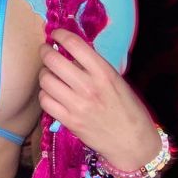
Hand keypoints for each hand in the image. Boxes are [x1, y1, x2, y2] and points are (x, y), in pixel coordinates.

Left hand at [38, 29, 159, 171]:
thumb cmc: (128, 108)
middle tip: (46, 51)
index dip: (60, 35)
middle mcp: (88, 87)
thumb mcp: (117, 80)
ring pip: (45, 80)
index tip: (55, 34)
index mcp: (104, 72)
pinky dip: (45, 94)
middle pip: (53, 60)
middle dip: (45, 52)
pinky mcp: (69, 121)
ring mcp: (77, 105)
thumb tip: (71, 52)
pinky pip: (45, 101)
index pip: (75, 45)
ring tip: (50, 74)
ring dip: (44, 74)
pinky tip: (51, 93)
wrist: (132, 143)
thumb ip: (95, 66)